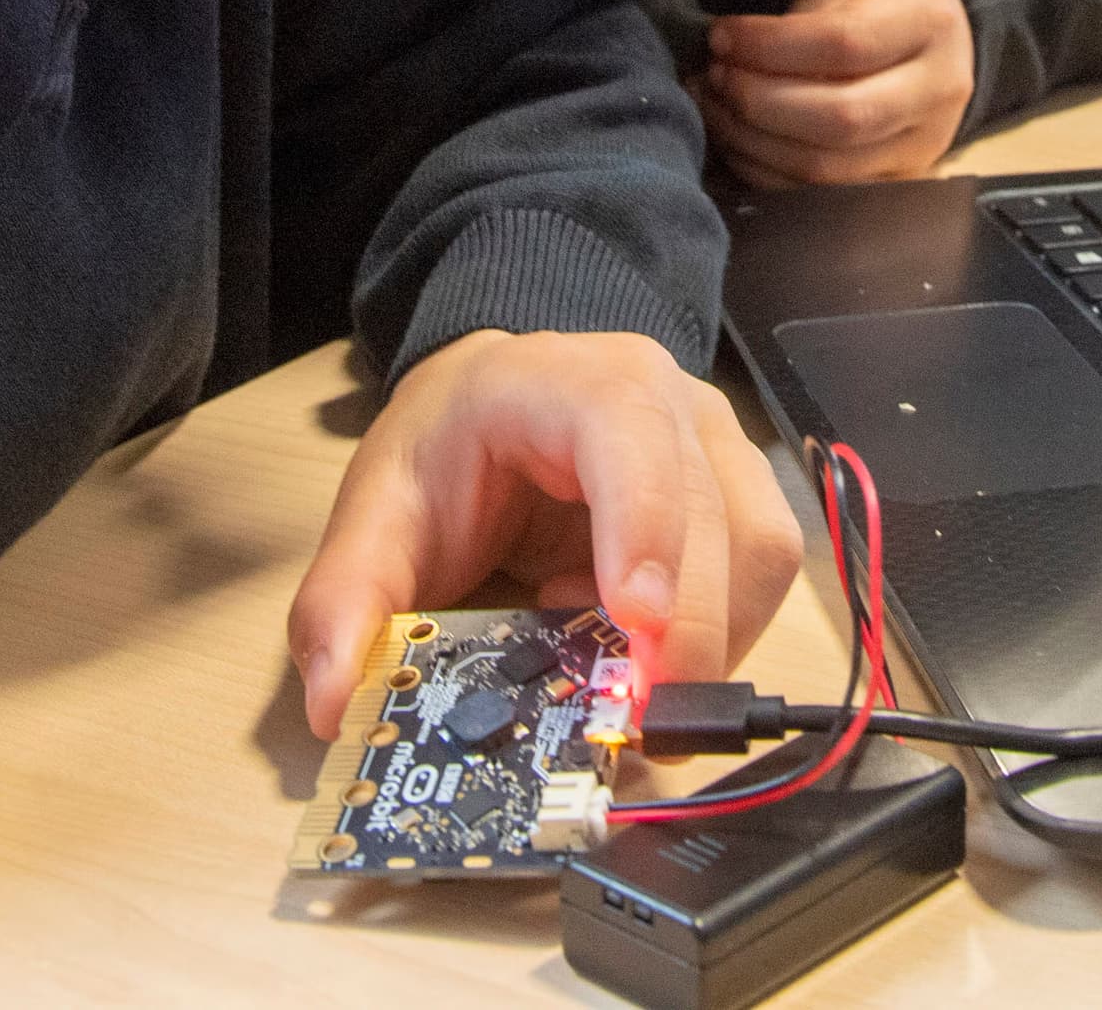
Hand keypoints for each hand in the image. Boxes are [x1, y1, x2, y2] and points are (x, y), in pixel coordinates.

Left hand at [289, 329, 801, 736]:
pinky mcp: (742, 501)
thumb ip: (343, 603)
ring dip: (704, 644)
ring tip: (614, 678)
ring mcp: (718, 448)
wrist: (496, 408)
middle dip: (679, 633)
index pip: (629, 431)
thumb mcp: (377, 515)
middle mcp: (668, 402)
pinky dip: (717, 640)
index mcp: (569, 381)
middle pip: (710, 514)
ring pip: (756, 555)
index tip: (632, 621)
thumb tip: (337, 700)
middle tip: (623, 718)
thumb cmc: (450, 449)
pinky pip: (765, 583)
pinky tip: (638, 650)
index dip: (642, 525)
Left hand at [702, 0, 977, 187]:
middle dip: (759, 101)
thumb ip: (805, 13)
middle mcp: (938, 92)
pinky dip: (766, 172)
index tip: (720, 37)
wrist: (948, 38)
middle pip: (841, 118)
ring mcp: (923, 147)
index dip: (770, 46)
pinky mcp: (899, 183)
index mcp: (928, 23)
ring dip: (753, 141)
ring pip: (826, 168)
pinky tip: (737, 139)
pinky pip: (821, 195)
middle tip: (712, 77)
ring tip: (713, 106)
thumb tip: (734, 53)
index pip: (844, 44)